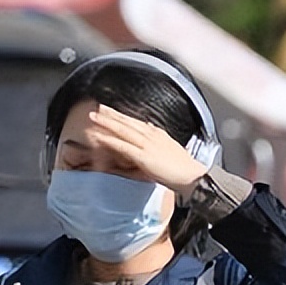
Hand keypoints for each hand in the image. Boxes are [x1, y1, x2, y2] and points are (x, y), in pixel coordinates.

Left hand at [85, 104, 207, 195]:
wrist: (192, 176)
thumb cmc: (184, 166)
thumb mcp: (171, 146)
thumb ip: (159, 137)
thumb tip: (149, 126)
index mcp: (158, 134)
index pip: (137, 122)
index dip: (123, 116)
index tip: (111, 111)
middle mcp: (151, 136)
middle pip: (128, 122)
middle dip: (112, 114)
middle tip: (98, 108)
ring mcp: (147, 145)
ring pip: (123, 130)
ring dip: (107, 123)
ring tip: (94, 118)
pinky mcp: (143, 157)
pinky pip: (123, 146)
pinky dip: (110, 140)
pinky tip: (100, 137)